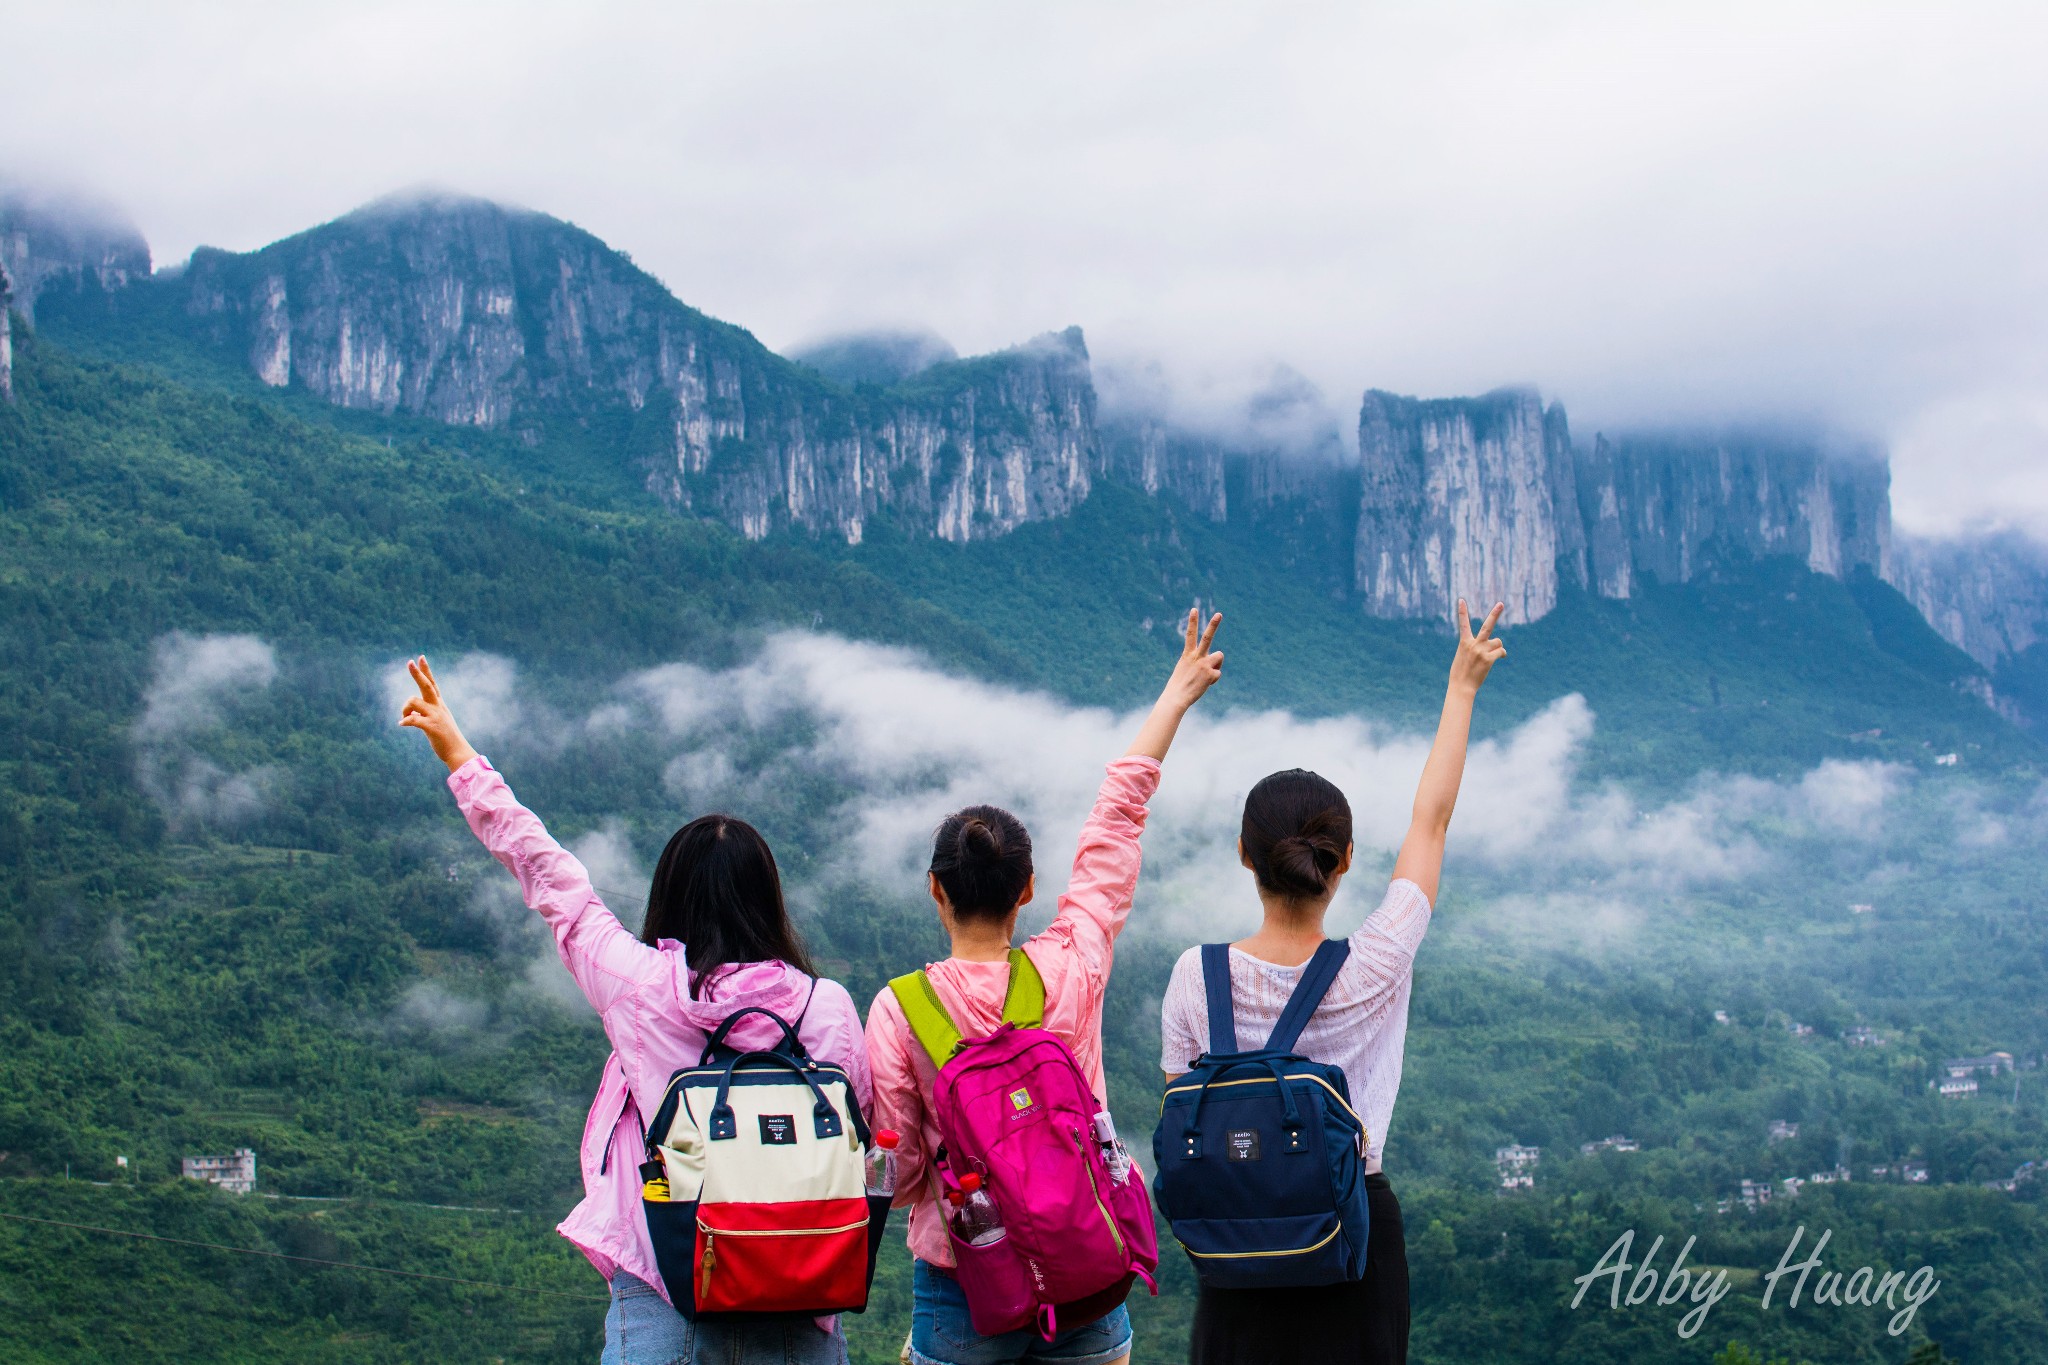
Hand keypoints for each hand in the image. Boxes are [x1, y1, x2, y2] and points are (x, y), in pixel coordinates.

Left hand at [399, 656, 478, 772]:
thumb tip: (412, 712)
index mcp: (439, 705)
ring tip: (404, 717)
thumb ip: (425, 714)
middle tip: (409, 662)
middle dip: (417, 673)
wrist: (458, 752)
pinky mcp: (431, 726)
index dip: (426, 670)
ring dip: (405, 708)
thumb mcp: (437, 721)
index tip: (420, 657)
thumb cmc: (446, 738)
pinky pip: (413, 719)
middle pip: (426, 685)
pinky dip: (405, 720)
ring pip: (413, 701)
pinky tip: (402, 724)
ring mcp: (435, 716)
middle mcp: (438, 707)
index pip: (432, 683)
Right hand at [1124, 608, 1222, 760]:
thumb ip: (1196, 664)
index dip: (1192, 621)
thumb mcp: (1184, 672)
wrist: (1176, 700)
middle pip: (1207, 637)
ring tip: (1206, 674)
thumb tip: (1209, 666)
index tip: (1194, 609)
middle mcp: (1197, 657)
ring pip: (1219, 656)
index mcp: (1187, 655)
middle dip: (1213, 624)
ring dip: (1216, 664)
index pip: (1190, 635)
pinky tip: (1204, 685)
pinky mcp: (1211, 674)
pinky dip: (1214, 680)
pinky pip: (1218, 674)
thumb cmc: (1178, 688)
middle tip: (1219, 614)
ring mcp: (1204, 664)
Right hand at [1449, 599, 1506, 695]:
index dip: (1462, 612)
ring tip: (1492, 654)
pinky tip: (1499, 658)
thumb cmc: (1461, 673)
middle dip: (1495, 614)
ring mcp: (1481, 651)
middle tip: (1501, 604)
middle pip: (1487, 626)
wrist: (1461, 686)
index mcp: (1464, 642)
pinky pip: (1500, 652)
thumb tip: (1493, 646)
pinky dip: (1501, 654)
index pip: (1463, 624)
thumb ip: (1474, 648)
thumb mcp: (1463, 656)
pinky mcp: (1488, 659)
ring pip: (1498, 642)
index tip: (1461, 600)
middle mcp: (1473, 644)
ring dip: (1498, 647)